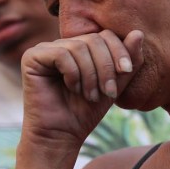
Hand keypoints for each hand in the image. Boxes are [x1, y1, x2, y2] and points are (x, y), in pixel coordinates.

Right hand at [20, 29, 144, 146]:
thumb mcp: (114, 84)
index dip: (119, 51)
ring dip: (90, 74)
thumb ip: (127, 61)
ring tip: (90, 95)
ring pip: (78, 47)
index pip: (104, 35)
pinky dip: (73, 73)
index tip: (126, 72)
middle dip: (106, 66)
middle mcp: (60, 44)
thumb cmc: (86, 111)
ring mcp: (44, 49)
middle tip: (107, 91)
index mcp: (79, 47)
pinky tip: (72, 88)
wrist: (62, 135)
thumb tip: (138, 33)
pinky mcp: (31, 57)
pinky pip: (61, 54)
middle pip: (93, 39)